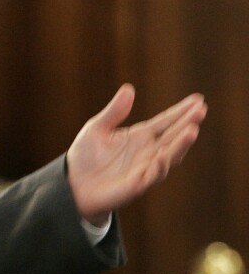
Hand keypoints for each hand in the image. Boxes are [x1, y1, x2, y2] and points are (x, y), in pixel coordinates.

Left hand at [66, 84, 206, 225]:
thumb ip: (114, 111)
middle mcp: (148, 152)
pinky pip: (152, 176)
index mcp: (140, 136)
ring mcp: (144, 168)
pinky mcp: (136, 185)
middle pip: (172, 136)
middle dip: (187, 123)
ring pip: (169, 156)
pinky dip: (160, 167)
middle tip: (201, 110)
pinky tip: (164, 156)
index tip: (198, 100)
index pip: (165, 122)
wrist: (72, 185)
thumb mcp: (97, 128)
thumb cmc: (86, 156)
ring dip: (180, 145)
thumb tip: (129, 88)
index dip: (181, 112)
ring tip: (192, 130)